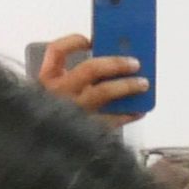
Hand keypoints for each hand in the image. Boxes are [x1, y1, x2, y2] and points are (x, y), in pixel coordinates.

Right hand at [32, 33, 147, 121]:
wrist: (46, 148)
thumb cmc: (57, 113)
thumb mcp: (59, 89)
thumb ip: (77, 73)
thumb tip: (113, 56)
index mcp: (47, 80)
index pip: (56, 51)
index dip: (75, 41)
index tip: (92, 40)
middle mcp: (58, 94)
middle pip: (89, 69)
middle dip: (115, 63)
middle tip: (134, 62)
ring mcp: (72, 112)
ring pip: (103, 93)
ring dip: (126, 86)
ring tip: (143, 84)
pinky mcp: (85, 130)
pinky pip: (111, 120)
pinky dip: (128, 114)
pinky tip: (139, 110)